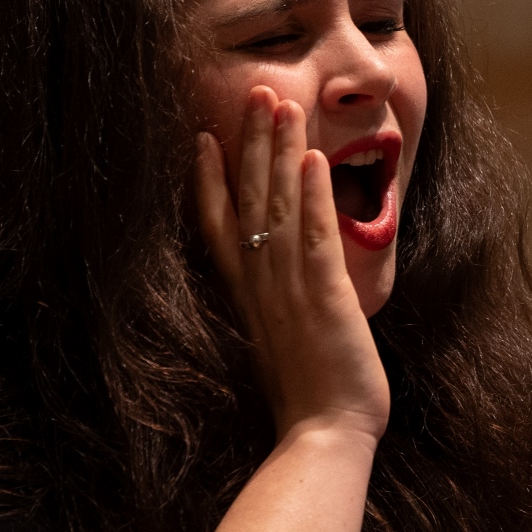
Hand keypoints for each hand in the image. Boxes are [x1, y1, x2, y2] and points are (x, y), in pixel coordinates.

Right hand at [194, 87, 389, 450]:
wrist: (321, 440)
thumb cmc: (308, 401)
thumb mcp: (283, 345)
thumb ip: (278, 311)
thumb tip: (283, 295)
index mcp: (248, 296)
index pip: (220, 226)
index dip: (212, 180)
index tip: (207, 137)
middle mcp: (261, 285)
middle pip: (248, 200)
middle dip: (251, 143)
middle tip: (256, 92)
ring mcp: (289, 288)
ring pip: (278, 206)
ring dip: (279, 151)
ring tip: (282, 103)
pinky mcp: (324, 297)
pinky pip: (313, 236)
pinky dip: (311, 196)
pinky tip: (312, 158)